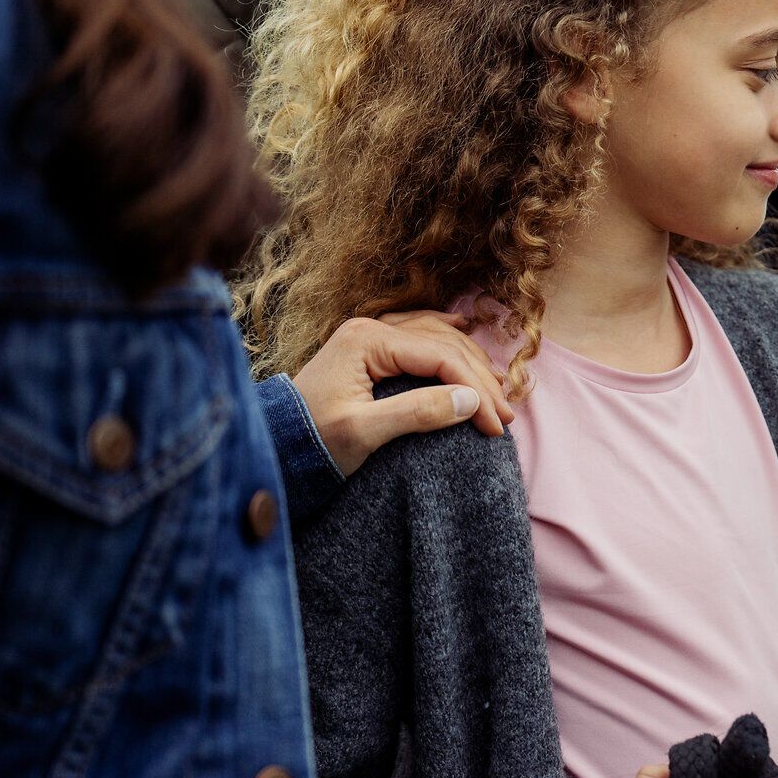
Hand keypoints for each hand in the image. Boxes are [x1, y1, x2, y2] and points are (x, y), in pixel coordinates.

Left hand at [289, 312, 515, 477]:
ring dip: (469, 361)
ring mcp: (368, 335)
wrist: (272, 448)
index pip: (441, 358)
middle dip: (479, 380)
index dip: (476, 390)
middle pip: (444, 345)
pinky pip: (417, 332)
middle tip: (504, 417)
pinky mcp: (367, 349)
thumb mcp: (363, 433)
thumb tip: (471, 401)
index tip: (495, 425)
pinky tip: (462, 329)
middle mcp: (370, 329)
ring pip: (436, 336)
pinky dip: (444, 335)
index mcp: (367, 341)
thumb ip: (417, 413)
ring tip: (495, 390)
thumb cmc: (312, 442)